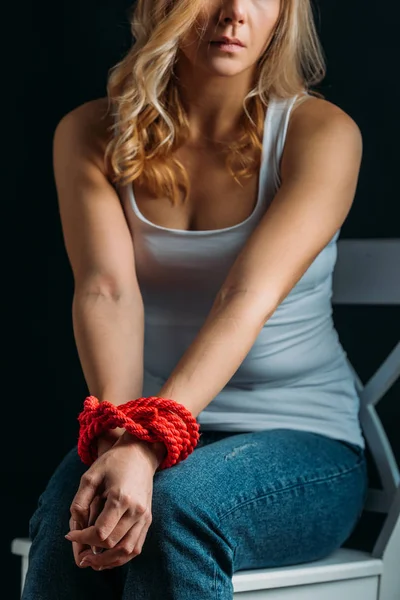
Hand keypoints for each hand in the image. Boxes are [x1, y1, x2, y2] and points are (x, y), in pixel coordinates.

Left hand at [66, 435, 162, 569]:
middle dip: (92, 552)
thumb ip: (80, 501)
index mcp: (121, 499)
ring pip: (126, 551)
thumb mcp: (90, 476)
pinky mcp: (148, 519)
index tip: (70, 534)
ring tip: (90, 562)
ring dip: (107, 562)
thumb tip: (76, 526)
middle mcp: (136, 510)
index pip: (100, 533)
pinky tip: (107, 558)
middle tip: (78, 554)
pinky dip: (121, 557)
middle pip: (112, 544)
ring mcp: (144, 516)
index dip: (82, 538)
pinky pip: (136, 547)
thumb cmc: (113, 462)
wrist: (139, 453)